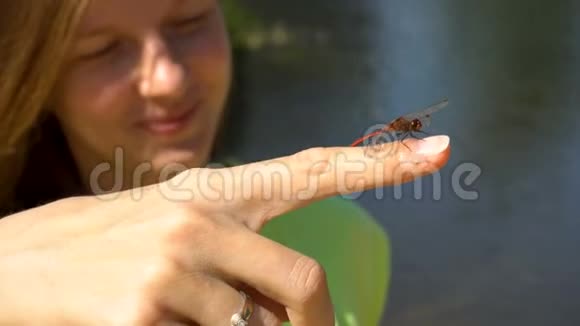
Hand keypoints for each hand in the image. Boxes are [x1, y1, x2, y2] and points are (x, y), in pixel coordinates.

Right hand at [0, 135, 449, 325]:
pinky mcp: (143, 313)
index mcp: (212, 189)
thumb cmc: (104, 244)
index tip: (437, 151)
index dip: (378, 163)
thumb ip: (234, 242)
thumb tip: (291, 292)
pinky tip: (162, 321)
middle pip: (302, 279)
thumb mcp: (172, 222)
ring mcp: (171, 266)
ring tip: (198, 314)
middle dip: (312, 320)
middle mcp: (197, 217)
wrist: (15, 263)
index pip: (309, 168)